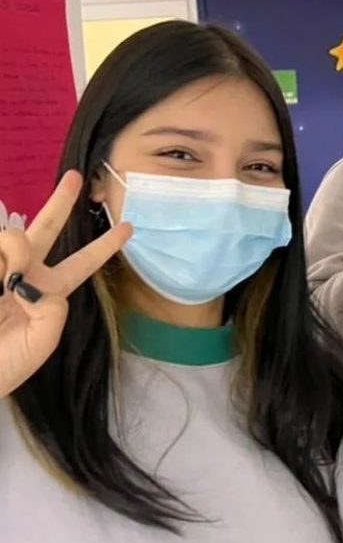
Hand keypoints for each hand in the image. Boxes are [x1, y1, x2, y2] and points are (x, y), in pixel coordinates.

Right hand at [0, 172, 131, 398]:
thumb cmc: (6, 365)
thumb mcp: (41, 343)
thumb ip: (52, 312)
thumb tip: (36, 283)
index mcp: (49, 293)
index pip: (82, 263)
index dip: (104, 246)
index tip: (129, 227)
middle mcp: (25, 275)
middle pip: (47, 230)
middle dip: (60, 202)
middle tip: (75, 177)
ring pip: (13, 238)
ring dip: (14, 251)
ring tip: (6, 285)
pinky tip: (0, 281)